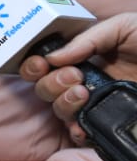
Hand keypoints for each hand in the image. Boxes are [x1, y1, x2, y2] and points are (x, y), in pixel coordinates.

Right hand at [20, 16, 136, 144]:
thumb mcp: (124, 26)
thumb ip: (88, 38)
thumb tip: (52, 57)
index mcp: (84, 56)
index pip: (45, 64)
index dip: (35, 65)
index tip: (44, 63)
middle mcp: (85, 81)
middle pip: (46, 89)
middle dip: (51, 83)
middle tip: (74, 76)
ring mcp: (97, 103)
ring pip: (58, 111)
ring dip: (62, 102)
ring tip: (84, 92)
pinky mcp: (110, 122)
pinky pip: (80, 133)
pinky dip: (76, 130)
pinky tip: (83, 123)